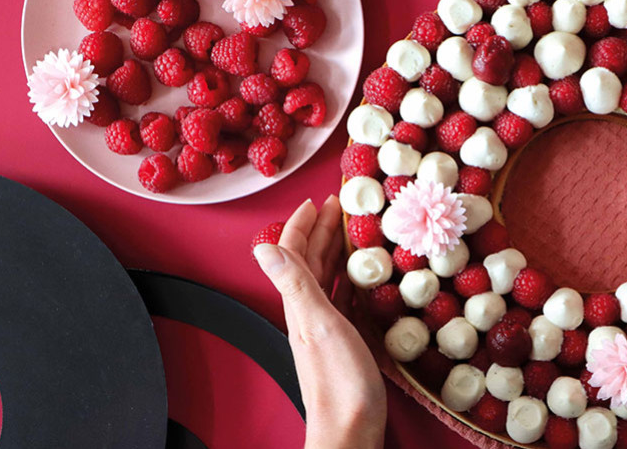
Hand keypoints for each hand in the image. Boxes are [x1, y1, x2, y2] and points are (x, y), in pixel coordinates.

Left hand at [253, 197, 385, 448]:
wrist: (350, 430)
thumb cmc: (340, 382)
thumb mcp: (318, 325)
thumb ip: (295, 285)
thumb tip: (263, 247)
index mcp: (300, 304)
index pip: (294, 252)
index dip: (303, 224)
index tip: (318, 200)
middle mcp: (308, 311)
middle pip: (310, 261)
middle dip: (321, 230)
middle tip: (340, 206)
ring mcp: (325, 326)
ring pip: (326, 277)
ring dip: (335, 250)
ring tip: (353, 231)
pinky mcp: (343, 339)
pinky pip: (343, 297)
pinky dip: (350, 277)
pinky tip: (363, 276)